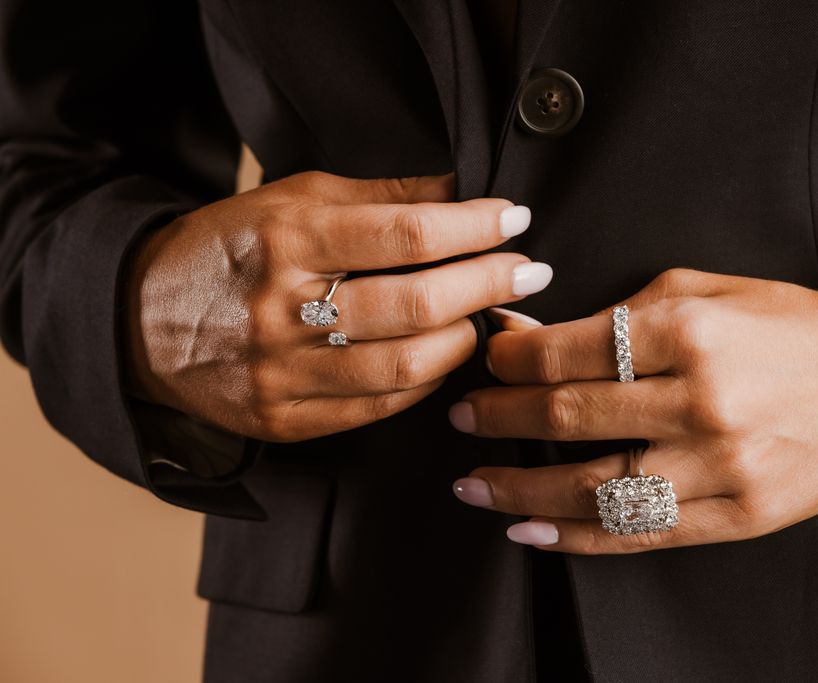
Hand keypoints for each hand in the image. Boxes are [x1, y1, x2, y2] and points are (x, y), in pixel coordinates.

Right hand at [124, 171, 552, 441]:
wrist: (142, 322)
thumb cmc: (229, 249)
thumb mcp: (290, 199)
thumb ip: (377, 196)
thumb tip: (459, 191)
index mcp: (285, 240)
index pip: (404, 234)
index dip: (473, 227)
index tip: (515, 219)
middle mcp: (283, 310)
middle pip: (416, 305)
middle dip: (489, 285)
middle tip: (530, 271)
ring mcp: (283, 374)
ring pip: (407, 366)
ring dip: (467, 339)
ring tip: (490, 315)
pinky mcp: (287, 421)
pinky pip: (382, 408)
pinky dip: (429, 380)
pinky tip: (446, 356)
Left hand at [449, 269, 817, 553]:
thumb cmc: (785, 322)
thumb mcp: (699, 291)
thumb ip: (611, 315)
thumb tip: (525, 334)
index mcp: (689, 331)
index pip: (567, 351)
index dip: (509, 359)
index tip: (483, 360)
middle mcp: (702, 400)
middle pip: (569, 417)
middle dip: (499, 418)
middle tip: (461, 418)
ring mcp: (722, 466)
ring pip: (594, 488)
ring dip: (519, 487)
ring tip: (472, 482)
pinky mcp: (740, 515)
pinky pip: (641, 534)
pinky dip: (576, 537)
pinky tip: (529, 529)